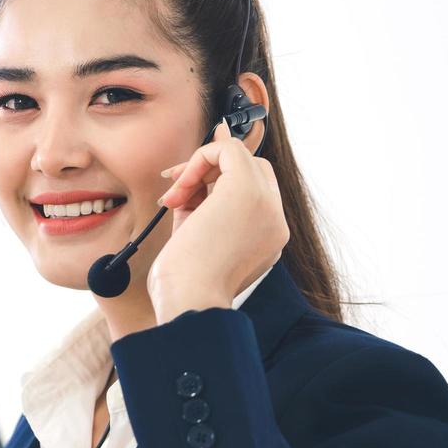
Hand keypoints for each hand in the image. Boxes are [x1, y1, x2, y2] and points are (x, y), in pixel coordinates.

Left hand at [149, 123, 287, 323]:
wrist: (188, 301)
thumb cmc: (184, 281)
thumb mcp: (195, 233)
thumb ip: (200, 195)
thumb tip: (209, 146)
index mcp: (267, 237)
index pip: (255, 191)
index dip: (218, 181)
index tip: (184, 191)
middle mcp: (275, 221)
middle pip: (253, 170)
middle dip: (209, 171)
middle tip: (176, 192)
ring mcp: (266, 205)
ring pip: (239, 158)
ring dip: (197, 169)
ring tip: (172, 198)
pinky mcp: (247, 191)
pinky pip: (227, 150)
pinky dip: (198, 158)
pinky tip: (178, 184)